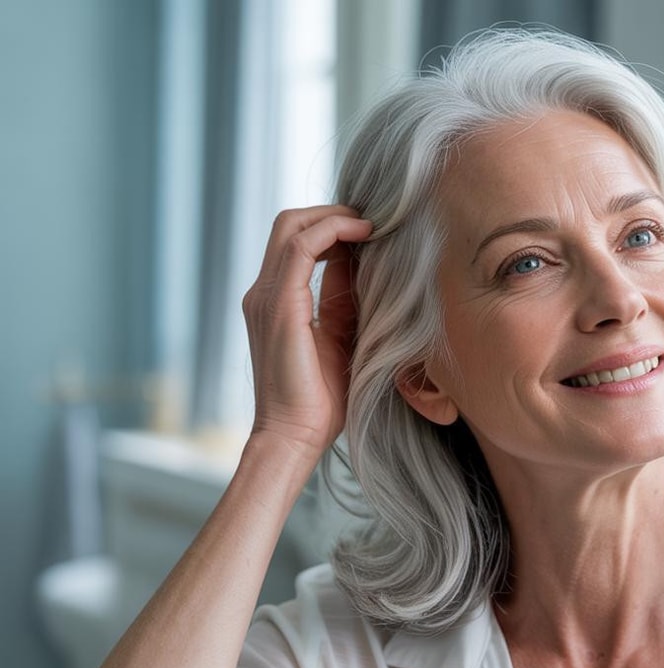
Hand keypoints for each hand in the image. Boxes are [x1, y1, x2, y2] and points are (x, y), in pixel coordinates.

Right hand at [242, 206, 372, 460]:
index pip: (299, 241)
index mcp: (276, 301)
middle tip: (375, 219)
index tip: (374, 230)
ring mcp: (266, 297)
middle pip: (290, 224)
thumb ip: (344, 302)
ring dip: (335, 216)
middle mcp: (264, 293)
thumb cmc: (322, 400)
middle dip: (334, 212)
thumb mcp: (341, 337)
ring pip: (293, 226)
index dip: (334, 227)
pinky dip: (332, 230)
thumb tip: (366, 268)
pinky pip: (300, 247)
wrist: (296, 436)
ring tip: (373, 223)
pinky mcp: (278, 305)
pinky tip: (364, 233)